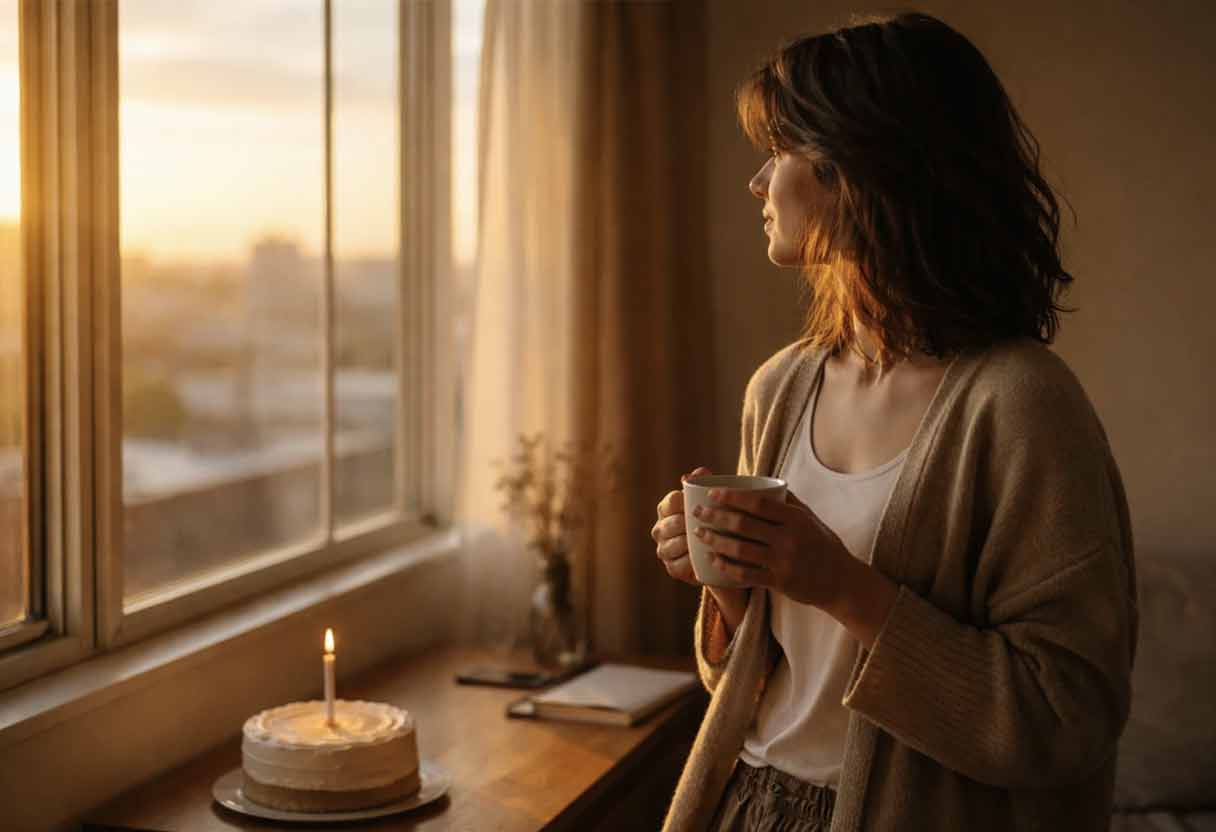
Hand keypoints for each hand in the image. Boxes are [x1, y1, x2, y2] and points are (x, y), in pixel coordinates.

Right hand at [651, 466, 713, 584]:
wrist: (721, 557)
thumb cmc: (714, 523)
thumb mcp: (712, 504)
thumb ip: (705, 485)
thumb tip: (700, 471)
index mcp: (666, 508)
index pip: (673, 500)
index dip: (689, 502)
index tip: (707, 504)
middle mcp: (660, 529)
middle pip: (673, 523)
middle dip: (692, 524)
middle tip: (714, 524)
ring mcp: (664, 550)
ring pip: (674, 544)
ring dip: (691, 543)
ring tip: (711, 540)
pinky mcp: (672, 568)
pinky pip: (679, 564)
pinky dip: (692, 561)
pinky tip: (705, 557)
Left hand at [690, 487, 854, 610]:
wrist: (841, 581)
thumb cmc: (823, 545)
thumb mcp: (811, 519)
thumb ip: (788, 502)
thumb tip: (764, 481)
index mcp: (795, 518)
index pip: (758, 503)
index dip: (732, 497)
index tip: (711, 493)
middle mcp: (789, 538)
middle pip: (743, 525)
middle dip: (715, 517)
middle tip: (697, 513)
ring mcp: (783, 561)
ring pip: (740, 550)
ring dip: (715, 541)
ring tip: (699, 534)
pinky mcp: (780, 582)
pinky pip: (746, 574)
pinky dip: (726, 566)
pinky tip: (713, 559)